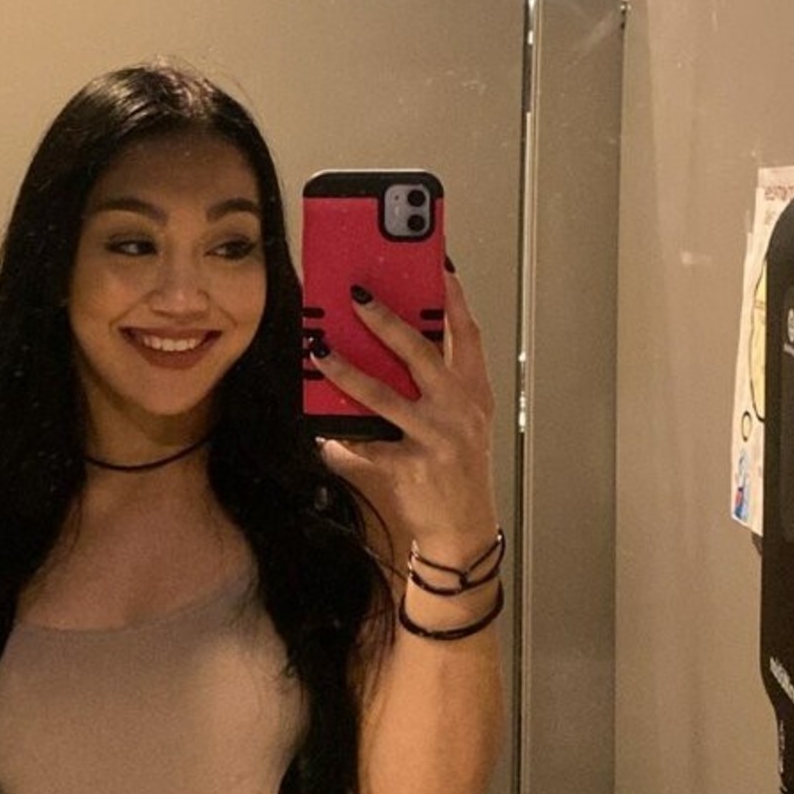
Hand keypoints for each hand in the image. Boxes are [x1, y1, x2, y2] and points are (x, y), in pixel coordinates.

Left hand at [313, 267, 498, 562]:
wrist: (463, 527)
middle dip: (386, 321)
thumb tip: (391, 348)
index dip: (453, 299)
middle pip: (421, 353)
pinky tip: (321, 429)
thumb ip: (439, 386)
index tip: (436, 267)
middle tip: (357, 297)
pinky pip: (363, 445)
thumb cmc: (459, 468)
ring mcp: (435, 439)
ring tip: (319, 351)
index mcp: (474, 393)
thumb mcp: (463, 421)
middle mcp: (458, 411)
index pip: (468, 336)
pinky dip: (339, 438)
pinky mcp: (409, 467)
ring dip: (345, 372)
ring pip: (382, 396)